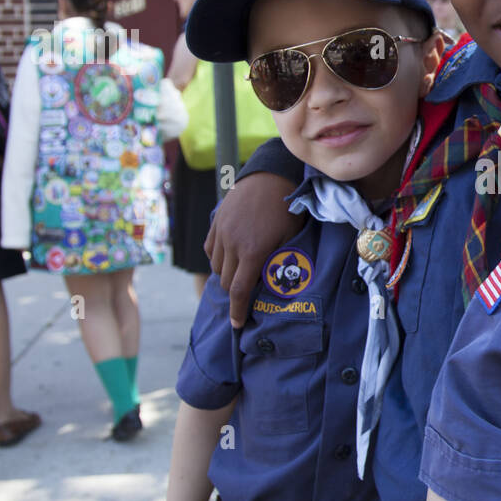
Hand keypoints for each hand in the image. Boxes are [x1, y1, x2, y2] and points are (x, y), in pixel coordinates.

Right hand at [204, 172, 305, 327]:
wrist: (271, 176)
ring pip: (216, 267)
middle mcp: (232, 244)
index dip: (238, 311)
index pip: (240, 291)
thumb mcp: (290, 239)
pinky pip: (210, 249)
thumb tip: (272, 286)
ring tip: (243, 269)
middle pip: (227, 282)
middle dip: (236, 292)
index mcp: (253, 252)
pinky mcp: (216, 222)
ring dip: (227, 274)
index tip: (237, 324)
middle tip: (249, 291)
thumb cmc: (287, 210)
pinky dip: (218, 258)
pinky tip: (231, 255)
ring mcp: (221, 232)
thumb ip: (278, 263)